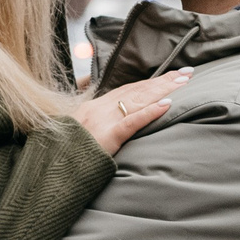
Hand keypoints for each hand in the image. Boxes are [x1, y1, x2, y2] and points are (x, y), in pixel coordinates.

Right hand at [76, 70, 190, 155]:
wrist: (52, 166)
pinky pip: (132, 122)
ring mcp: (103, 121)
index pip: (128, 90)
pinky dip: (150, 112)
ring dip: (164, 90)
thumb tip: (112, 122)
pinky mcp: (107, 137)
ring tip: (184, 82)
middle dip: (164, 81)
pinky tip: (167, 104)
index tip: (170, 76)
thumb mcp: (78, 133)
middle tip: (187, 73)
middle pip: (138, 90)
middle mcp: (100, 109)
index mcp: (94, 108)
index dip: (150, 82)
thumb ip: (95, 126)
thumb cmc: (66, 153)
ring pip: (139, 100)